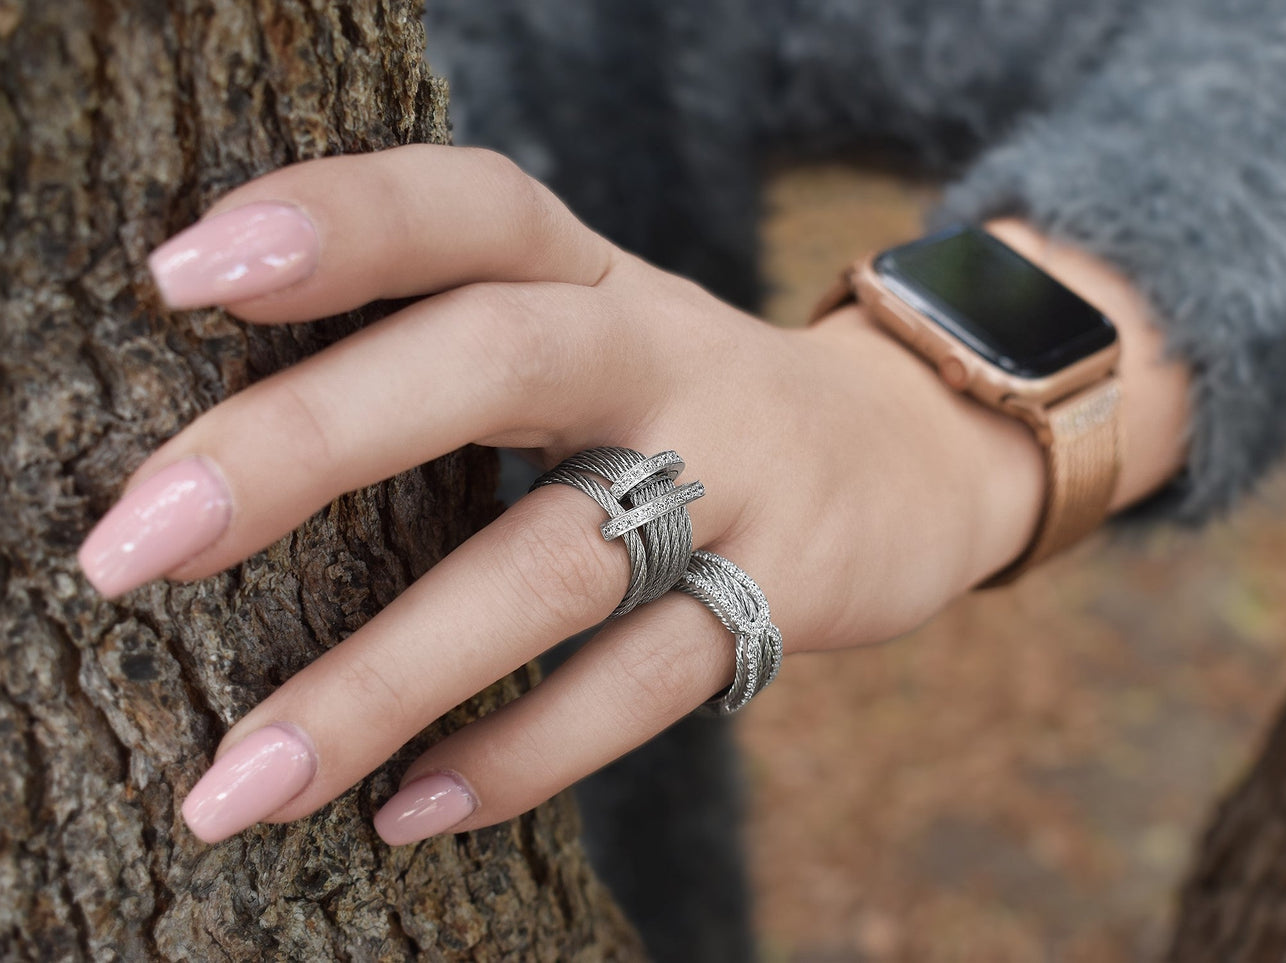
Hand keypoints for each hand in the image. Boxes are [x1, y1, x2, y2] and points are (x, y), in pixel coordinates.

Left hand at [77, 145, 1181, 844]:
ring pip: (555, 565)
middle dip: (311, 444)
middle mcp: (660, 355)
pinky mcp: (785, 591)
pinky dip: (520, 754)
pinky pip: (643, 685)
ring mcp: (733, 474)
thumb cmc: (681, 401)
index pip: (470, 207)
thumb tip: (222, 463)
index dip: (340, 220)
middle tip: (131, 550)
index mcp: (592, 277)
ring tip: (243, 782)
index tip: (182, 277)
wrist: (906, 455)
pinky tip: (410, 809)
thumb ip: (447, 354)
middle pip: (494, 362)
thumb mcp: (591, 332)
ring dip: (390, 676)